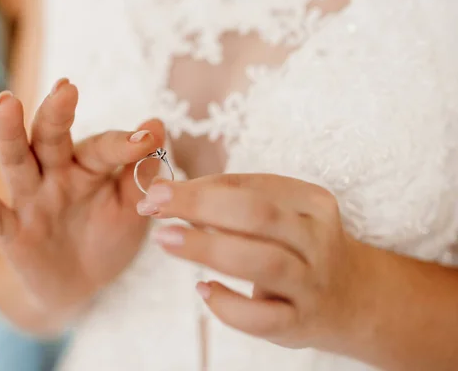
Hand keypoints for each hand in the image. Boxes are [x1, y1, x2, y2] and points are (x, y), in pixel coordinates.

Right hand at [0, 79, 164, 317]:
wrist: (81, 285)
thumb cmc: (108, 237)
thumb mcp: (132, 209)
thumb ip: (141, 173)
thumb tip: (157, 124)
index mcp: (88, 167)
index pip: (103, 148)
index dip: (124, 144)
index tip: (148, 138)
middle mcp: (56, 175)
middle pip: (51, 138)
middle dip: (57, 113)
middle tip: (66, 88)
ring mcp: (30, 201)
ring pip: (16, 162)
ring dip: (10, 134)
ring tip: (7, 104)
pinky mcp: (11, 233)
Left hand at [138, 174, 376, 351]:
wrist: (355, 298)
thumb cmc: (301, 247)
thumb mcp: (282, 215)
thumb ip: (235, 202)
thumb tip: (170, 196)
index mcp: (312, 202)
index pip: (251, 186)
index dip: (200, 186)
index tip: (158, 189)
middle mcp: (317, 240)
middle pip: (258, 215)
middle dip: (199, 205)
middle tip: (154, 204)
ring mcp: (313, 283)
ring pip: (262, 261)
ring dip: (207, 247)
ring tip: (165, 239)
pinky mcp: (302, 323)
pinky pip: (264, 318)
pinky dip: (228, 304)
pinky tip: (203, 290)